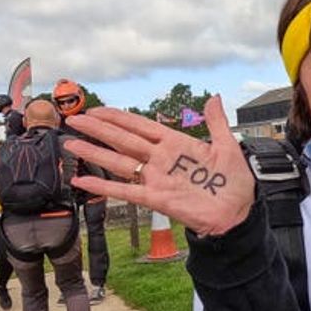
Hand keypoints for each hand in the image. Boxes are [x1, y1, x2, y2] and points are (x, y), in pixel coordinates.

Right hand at [63, 95, 254, 235]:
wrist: (238, 212)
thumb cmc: (235, 181)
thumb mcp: (227, 146)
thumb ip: (217, 122)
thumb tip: (214, 97)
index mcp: (176, 143)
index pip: (141, 126)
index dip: (118, 117)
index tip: (96, 109)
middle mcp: (162, 159)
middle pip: (123, 140)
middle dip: (98, 129)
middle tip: (73, 120)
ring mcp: (157, 178)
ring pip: (119, 162)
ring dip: (95, 152)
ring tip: (71, 143)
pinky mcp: (156, 198)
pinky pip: (126, 190)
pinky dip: (103, 185)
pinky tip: (82, 179)